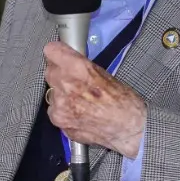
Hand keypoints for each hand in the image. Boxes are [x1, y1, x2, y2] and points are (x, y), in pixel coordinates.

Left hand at [44, 40, 146, 157]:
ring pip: (51, 92)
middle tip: (76, 82)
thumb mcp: (104, 73)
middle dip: (61, 75)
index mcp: (77, 69)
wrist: (129, 129)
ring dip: (62, 94)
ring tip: (81, 101)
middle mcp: (65, 85)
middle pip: (50, 72)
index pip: (51, 51)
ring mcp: (59, 105)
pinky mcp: (58, 120)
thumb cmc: (124, 102)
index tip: (59, 56)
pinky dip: (63, 110)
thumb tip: (67, 60)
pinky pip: (54, 110)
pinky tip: (79, 113)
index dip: (57, 54)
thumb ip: (81, 66)